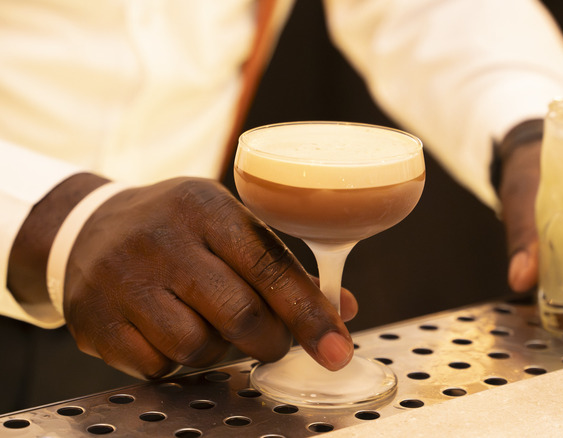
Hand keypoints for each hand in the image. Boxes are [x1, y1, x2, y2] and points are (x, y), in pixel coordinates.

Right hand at [63, 177, 356, 377]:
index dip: (309, 314)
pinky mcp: (96, 320)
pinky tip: (172, 334)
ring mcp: (123, 280)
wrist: (88, 228)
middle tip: (273, 342)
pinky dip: (177, 362)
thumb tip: (341, 311)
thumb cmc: (179, 230)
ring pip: (198, 347)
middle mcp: (163, 239)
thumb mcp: (229, 225)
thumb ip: (283, 267)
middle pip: (240, 315)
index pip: (270, 267)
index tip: (336, 349)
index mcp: (207, 208)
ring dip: (220, 352)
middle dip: (271, 342)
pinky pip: (158, 366)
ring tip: (213, 328)